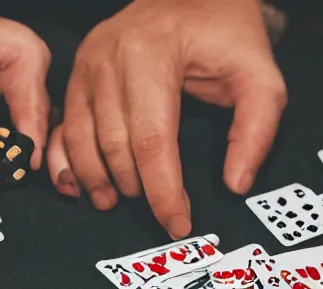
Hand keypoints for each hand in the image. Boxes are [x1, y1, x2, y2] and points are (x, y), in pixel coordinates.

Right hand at [47, 0, 285, 238]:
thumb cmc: (223, 32)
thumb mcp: (259, 74)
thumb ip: (256, 129)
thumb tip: (235, 183)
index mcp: (151, 55)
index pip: (153, 139)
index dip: (164, 189)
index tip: (178, 222)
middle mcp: (108, 59)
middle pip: (114, 144)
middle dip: (135, 187)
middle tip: (156, 211)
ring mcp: (86, 66)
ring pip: (82, 140)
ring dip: (96, 180)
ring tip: (115, 202)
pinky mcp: (75, 75)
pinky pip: (62, 127)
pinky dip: (66, 161)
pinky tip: (78, 184)